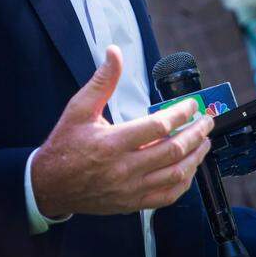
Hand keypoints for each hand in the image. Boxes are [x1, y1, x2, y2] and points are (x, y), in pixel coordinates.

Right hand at [31, 45, 213, 217]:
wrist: (49, 184)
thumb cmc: (65, 144)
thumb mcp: (79, 108)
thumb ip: (102, 81)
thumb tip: (114, 53)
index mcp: (112, 143)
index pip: (158, 126)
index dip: (181, 113)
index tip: (191, 105)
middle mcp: (124, 168)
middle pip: (173, 151)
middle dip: (196, 134)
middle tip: (206, 121)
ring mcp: (130, 189)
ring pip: (175, 175)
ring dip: (195, 157)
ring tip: (204, 142)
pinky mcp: (132, 203)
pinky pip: (167, 196)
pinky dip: (184, 182)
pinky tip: (189, 169)